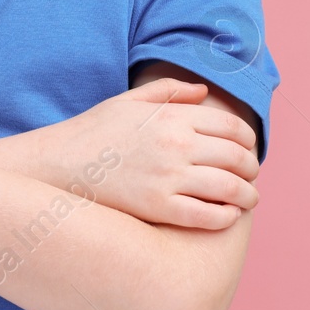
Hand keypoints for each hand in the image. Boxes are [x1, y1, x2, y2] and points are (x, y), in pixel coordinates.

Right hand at [41, 78, 260, 230]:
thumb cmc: (93, 132)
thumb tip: (203, 93)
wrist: (58, 165)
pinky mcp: (158, 208)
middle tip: (251, 177)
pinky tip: (227, 217)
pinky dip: (226, 218)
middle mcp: (176, 145)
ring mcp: (168, 177)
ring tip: (248, 200)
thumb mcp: (129, 101)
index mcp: (172, 117)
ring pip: (229, 189)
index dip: (248, 141)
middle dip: (251, 169)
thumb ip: (169, 92)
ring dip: (247, 196)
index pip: (232, 128)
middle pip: (237, 158)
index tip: (248, 150)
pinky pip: (207, 216)